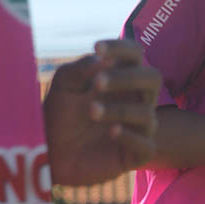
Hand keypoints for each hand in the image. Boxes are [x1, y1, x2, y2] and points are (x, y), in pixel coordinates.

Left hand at [44, 40, 161, 185]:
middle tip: (98, 83)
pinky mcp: (137, 154)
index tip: (97, 48)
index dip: (121, 48)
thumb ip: (80, 70)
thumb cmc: (60, 117)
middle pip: (153, 78)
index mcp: (121, 79)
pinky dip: (130, 136)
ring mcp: (139, 127)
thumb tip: (104, 60)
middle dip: (128, 78)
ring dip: (119, 110)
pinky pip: (146, 145)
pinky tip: (111, 132)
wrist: (51, 155)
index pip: (135, 55)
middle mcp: (135, 100)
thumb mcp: (63, 88)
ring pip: (147, 114)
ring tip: (91, 111)